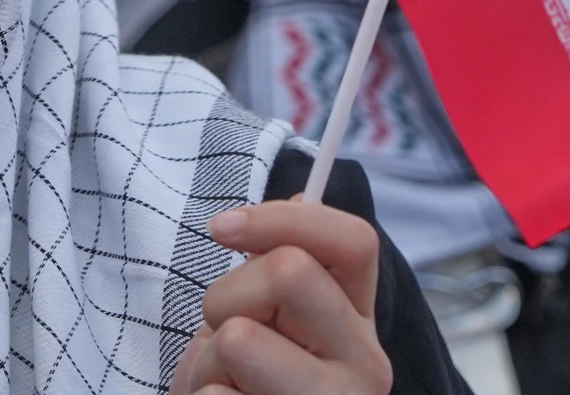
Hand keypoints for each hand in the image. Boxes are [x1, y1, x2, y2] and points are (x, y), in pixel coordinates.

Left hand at [169, 199, 391, 394]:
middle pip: (290, 272)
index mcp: (357, 325)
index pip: (354, 241)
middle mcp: (363, 366)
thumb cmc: (251, 390)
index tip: (222, 228)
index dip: (283, 218)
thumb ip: (285, 274)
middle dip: (228, 296)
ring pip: (241, 337)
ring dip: (206, 360)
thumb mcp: (274, 327)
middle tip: (226, 337)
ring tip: (222, 385)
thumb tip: (301, 195)